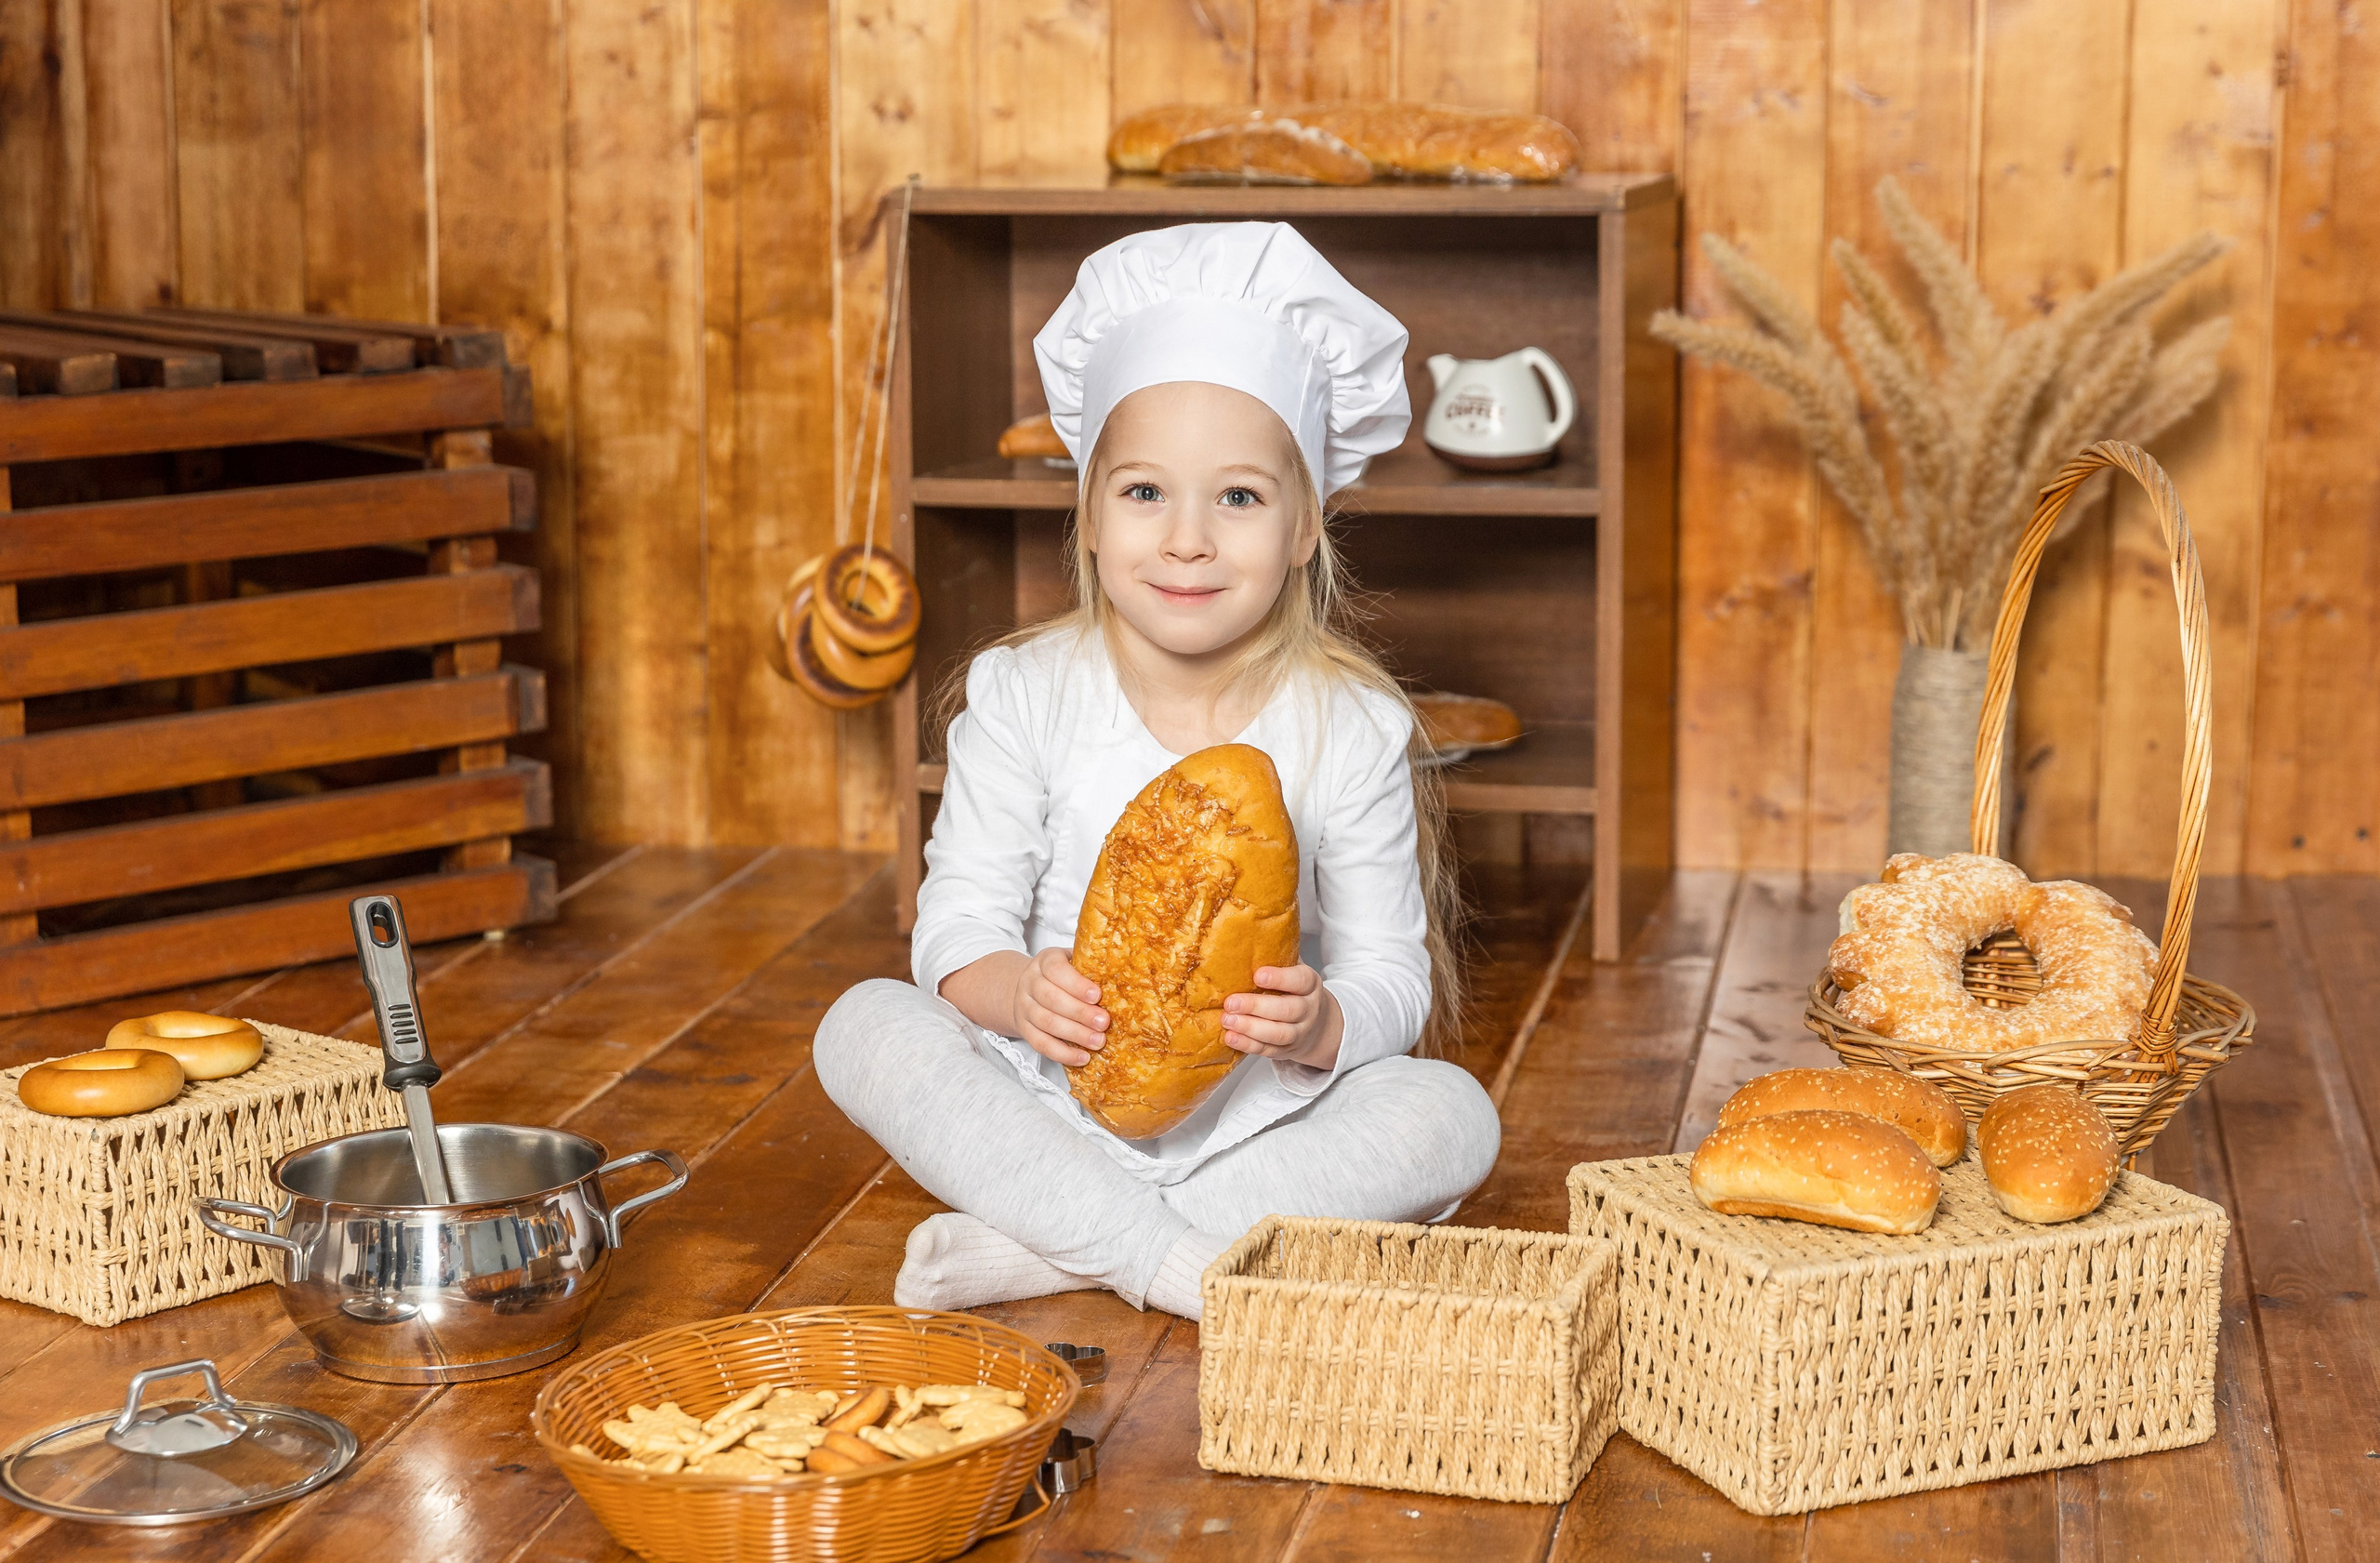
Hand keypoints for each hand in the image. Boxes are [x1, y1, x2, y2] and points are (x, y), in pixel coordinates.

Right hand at [1012, 947, 1108, 1066]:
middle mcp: (1030, 982)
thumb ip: (1090, 970)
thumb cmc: (1063, 976)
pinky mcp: (1024, 1029)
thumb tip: (1122, 980)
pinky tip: (1083, 1057)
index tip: (1097, 996)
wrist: (1030, 988)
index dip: (1076, 984)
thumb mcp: (1074, 963)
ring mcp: (1024, 1007)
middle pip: (1051, 998)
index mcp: (1045, 961)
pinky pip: (1040, 1044)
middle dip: (1080, 1012)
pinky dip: (1062, 1053)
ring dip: (1074, 1034)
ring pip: (1046, 1022)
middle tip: (1104, 1023)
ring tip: (1098, 1041)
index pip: (1056, 969)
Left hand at [1221, 964, 1342, 1069]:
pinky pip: (1268, 1050)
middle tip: (1231, 1002)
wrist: (1317, 1024)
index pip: (1300, 980)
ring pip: (1279, 1033)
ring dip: (1251, 1028)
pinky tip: (1231, 1037)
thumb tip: (1247, 932)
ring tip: (1227, 1020)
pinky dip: (1248, 1045)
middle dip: (1257, 1007)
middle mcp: (1308, 1009)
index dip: (1280, 978)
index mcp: (1310, 984)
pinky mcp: (1286, 1050)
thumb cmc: (1295, 990)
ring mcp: (1299, 1032)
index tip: (1258, 975)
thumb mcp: (1293, 969)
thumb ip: (1277, 956)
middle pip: (1287, 1010)